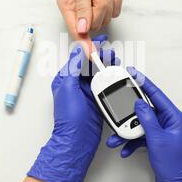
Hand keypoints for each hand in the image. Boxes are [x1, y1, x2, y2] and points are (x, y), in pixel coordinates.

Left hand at [27, 35, 117, 181]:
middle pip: (90, 65)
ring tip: (115, 60)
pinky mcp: (96, 101)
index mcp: (65, 79)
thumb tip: (78, 50)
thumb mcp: (69, 88)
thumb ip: (74, 68)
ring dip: (107, 66)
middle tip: (111, 52)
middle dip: (100, 56)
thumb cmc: (69, 118)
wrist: (77, 140)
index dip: (89, 48)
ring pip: (98, 74)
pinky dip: (110, 78)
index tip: (99, 40)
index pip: (78, 58)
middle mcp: (76, 84)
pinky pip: (104, 85)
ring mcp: (86, 92)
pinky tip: (116, 75)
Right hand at [106, 67, 181, 181]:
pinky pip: (140, 136)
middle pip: (144, 110)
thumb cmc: (174, 163)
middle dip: (128, 114)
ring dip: (127, 132)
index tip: (133, 73)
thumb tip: (138, 104)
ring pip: (140, 124)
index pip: (156, 94)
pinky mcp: (155, 140)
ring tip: (116, 138)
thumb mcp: (157, 138)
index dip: (144, 82)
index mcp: (173, 116)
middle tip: (117, 106)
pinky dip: (131, 142)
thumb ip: (147, 118)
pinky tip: (125, 149)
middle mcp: (167, 121)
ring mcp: (161, 131)